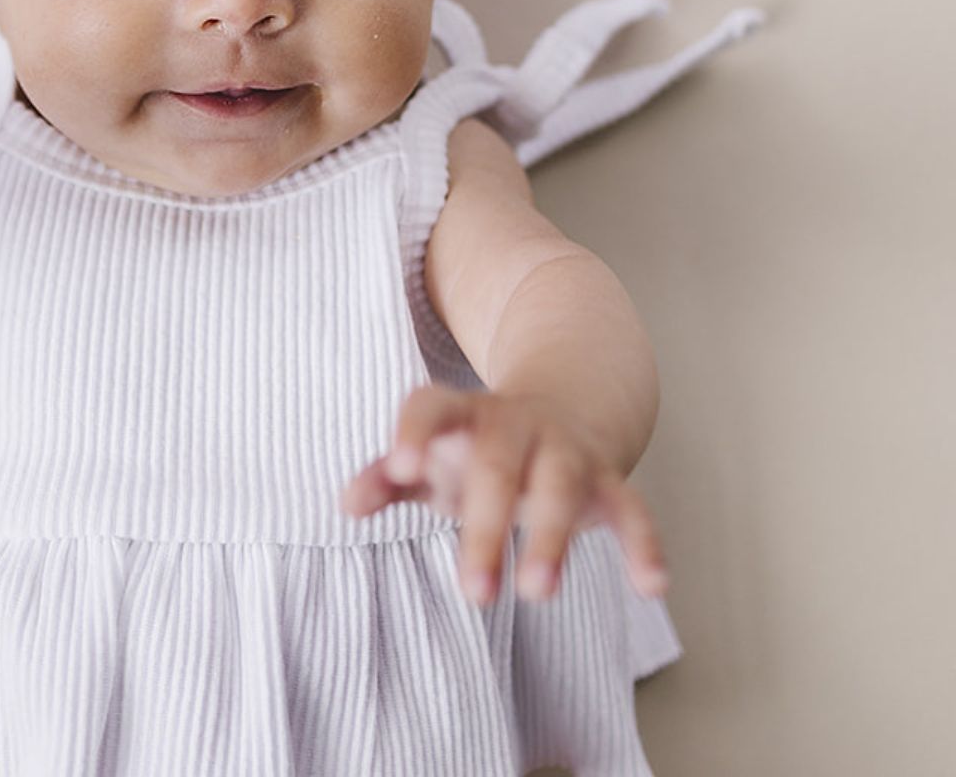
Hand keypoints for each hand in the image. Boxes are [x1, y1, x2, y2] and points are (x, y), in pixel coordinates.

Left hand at [339, 383, 669, 605]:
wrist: (564, 407)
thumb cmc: (477, 449)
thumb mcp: (431, 458)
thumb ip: (389, 479)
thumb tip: (348, 502)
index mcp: (464, 414)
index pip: (432, 407)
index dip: (414, 431)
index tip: (401, 466)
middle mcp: (517, 425)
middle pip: (498, 463)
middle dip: (487, 526)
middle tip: (474, 594)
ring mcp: (566, 449)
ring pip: (563, 483)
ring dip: (554, 536)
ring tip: (538, 592)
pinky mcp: (608, 479)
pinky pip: (632, 506)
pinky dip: (644, 543)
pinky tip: (652, 587)